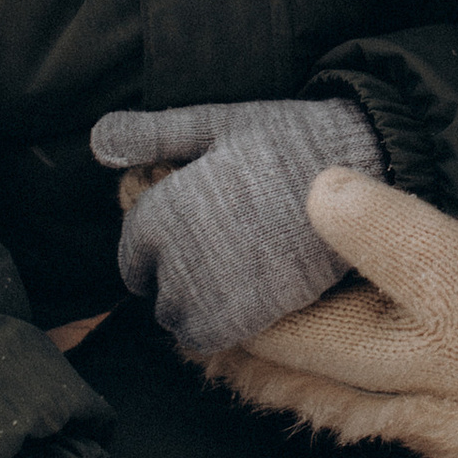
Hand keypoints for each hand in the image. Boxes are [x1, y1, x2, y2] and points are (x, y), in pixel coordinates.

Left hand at [92, 98, 384, 352]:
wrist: (361, 165)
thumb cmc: (286, 139)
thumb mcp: (216, 121)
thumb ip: (152, 135)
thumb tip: (95, 143)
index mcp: (165, 208)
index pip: (132, 256)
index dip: (155, 251)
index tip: (188, 238)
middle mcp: (180, 254)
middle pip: (155, 294)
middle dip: (175, 281)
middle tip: (215, 256)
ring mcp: (216, 287)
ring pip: (180, 321)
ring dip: (197, 308)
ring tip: (230, 279)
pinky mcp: (256, 312)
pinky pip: (214, 336)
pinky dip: (222, 324)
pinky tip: (250, 297)